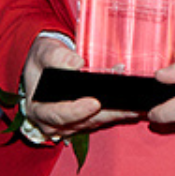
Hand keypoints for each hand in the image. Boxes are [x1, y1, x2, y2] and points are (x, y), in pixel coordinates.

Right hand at [18, 37, 140, 139]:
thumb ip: (56, 56)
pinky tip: (133, 106)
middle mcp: (54, 122)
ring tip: (135, 106)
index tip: (94, 103)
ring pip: (96, 122)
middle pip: (83, 122)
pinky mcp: (85, 121)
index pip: (58, 115)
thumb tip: (75, 63)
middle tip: (127, 107)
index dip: (76, 111)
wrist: (48, 62)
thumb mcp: (44, 52)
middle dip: (106, 113)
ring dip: (116, 114)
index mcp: (39, 108)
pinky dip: (118, 112)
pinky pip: (103, 119)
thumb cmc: (44, 58)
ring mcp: (70, 124)